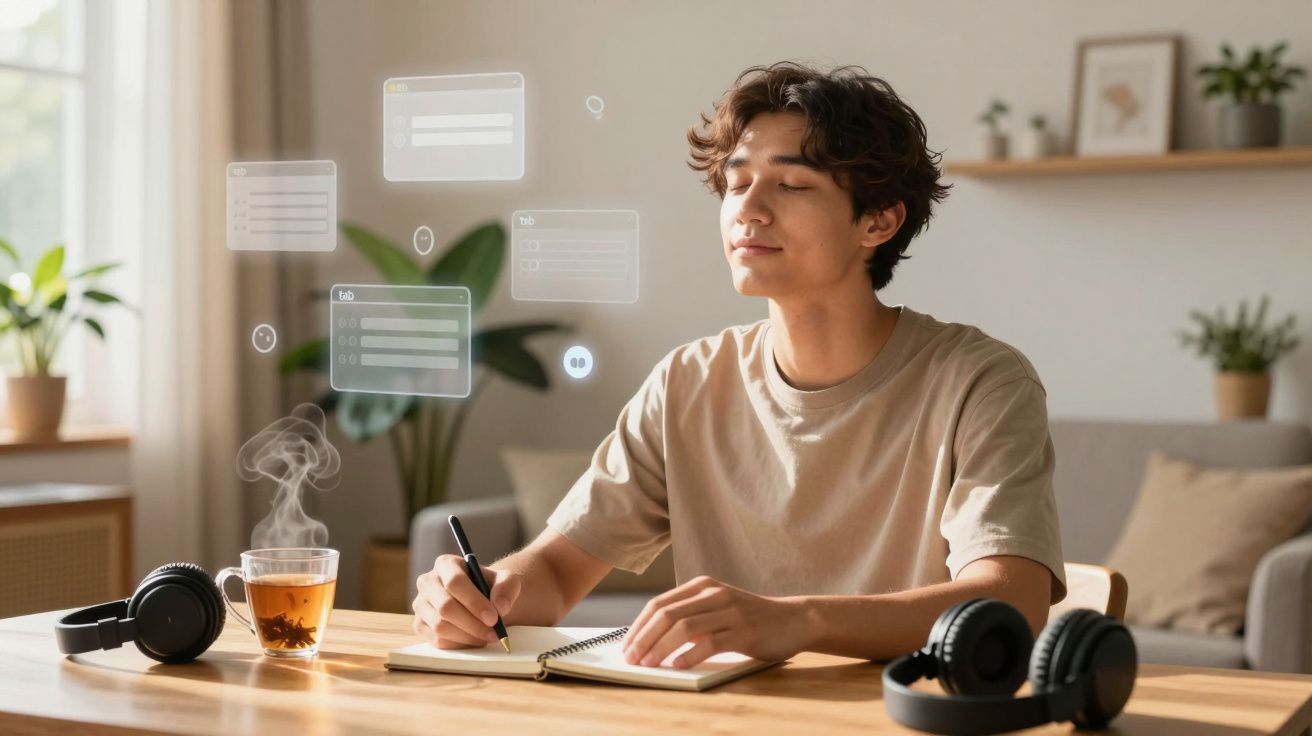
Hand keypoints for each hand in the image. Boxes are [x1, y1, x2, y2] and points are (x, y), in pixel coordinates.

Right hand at [412, 554, 522, 648]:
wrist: (481, 601)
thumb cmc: (491, 588)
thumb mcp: (506, 580)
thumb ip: (507, 587)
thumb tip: (500, 607)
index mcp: (446, 564)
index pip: (455, 582)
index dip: (474, 602)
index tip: (494, 618)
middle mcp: (427, 582)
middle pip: (445, 607)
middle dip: (472, 624)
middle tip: (494, 633)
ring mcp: (420, 604)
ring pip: (440, 626)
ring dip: (468, 636)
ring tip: (488, 637)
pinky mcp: (420, 625)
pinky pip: (437, 640)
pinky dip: (459, 644)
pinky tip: (475, 640)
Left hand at [621, 576, 809, 668]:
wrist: (794, 619)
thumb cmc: (750, 618)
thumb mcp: (717, 608)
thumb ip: (690, 616)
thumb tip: (652, 639)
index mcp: (703, 586)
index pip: (660, 603)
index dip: (639, 625)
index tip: (626, 646)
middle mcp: (714, 594)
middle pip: (667, 614)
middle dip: (644, 638)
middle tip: (631, 658)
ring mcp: (730, 611)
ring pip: (685, 627)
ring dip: (661, 647)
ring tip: (648, 664)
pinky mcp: (744, 631)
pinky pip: (711, 643)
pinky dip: (690, 655)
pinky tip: (678, 666)